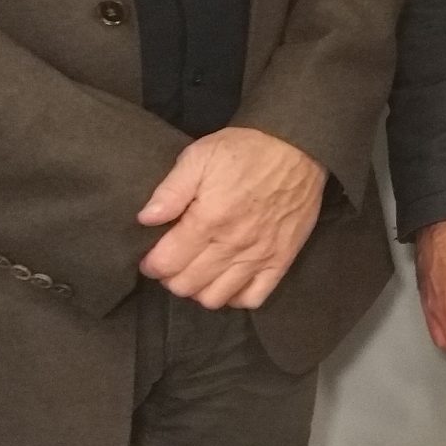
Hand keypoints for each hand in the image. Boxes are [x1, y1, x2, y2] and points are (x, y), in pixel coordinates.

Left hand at [136, 126, 327, 308]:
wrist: (299, 147)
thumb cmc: (247, 150)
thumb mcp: (200, 156)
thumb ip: (170, 190)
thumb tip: (146, 219)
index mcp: (208, 220)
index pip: (166, 264)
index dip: (151, 264)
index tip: (151, 256)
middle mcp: (232, 245)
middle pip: (186, 285)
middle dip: (171, 278)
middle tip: (173, 261)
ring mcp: (259, 256)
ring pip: (215, 298)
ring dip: (199, 290)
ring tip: (198, 271)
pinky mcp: (281, 260)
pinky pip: (253, 298)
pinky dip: (235, 297)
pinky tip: (228, 279)